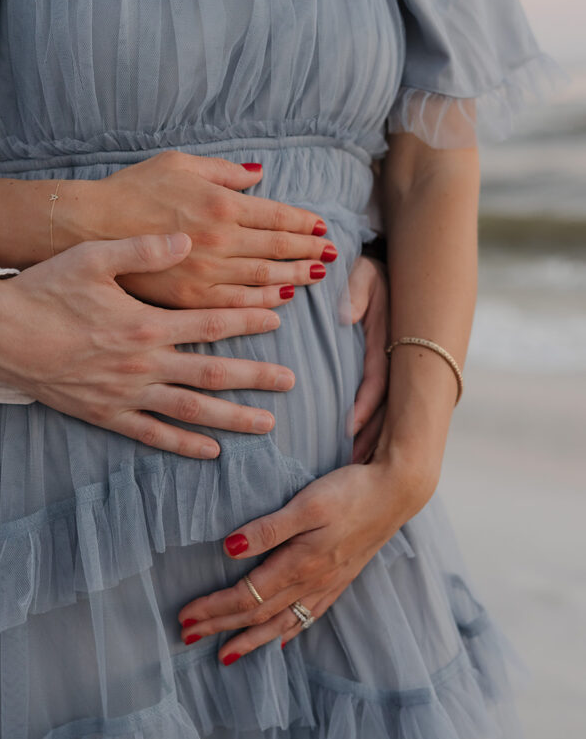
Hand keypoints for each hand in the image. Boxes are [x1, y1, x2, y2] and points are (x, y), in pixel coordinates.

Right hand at [0, 232, 296, 458]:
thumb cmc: (42, 290)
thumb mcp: (92, 257)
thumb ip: (144, 250)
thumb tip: (186, 240)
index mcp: (145, 324)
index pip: (210, 323)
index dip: (248, 321)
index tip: (278, 320)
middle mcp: (143, 364)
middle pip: (212, 373)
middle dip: (256, 377)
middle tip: (292, 382)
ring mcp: (125, 394)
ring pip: (190, 410)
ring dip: (232, 418)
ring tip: (266, 424)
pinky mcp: (105, 414)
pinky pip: (152, 434)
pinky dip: (183, 446)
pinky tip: (210, 453)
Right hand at [72, 150, 336, 307]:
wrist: (86, 228)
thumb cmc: (129, 191)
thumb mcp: (177, 164)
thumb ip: (222, 171)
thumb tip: (258, 174)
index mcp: (219, 207)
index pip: (276, 218)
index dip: (303, 225)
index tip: (322, 229)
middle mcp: (218, 245)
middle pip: (276, 253)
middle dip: (307, 253)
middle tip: (329, 256)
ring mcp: (202, 278)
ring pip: (261, 284)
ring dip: (293, 281)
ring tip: (314, 279)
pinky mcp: (185, 302)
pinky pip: (232, 308)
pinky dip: (260, 307)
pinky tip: (278, 304)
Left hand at [177, 458, 432, 662]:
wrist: (398, 492)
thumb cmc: (351, 492)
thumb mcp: (307, 503)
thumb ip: (268, 528)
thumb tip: (229, 549)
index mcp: (299, 565)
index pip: (246, 597)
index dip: (213, 609)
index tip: (184, 618)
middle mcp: (312, 582)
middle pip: (258, 615)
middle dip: (221, 628)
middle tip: (187, 638)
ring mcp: (328, 584)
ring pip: (282, 623)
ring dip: (250, 639)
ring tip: (225, 655)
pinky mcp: (340, 579)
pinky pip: (308, 617)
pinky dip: (288, 632)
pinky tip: (279, 640)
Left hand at [343, 255, 389, 463]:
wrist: (377, 266)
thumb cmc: (363, 269)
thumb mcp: (362, 273)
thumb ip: (355, 292)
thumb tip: (344, 315)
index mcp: (388, 341)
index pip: (377, 380)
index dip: (364, 405)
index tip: (348, 427)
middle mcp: (394, 360)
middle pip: (385, 407)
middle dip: (371, 437)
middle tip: (351, 468)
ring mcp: (391, 370)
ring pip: (384, 413)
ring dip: (370, 440)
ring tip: (351, 472)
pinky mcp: (384, 374)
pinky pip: (377, 408)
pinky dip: (367, 430)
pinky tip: (352, 452)